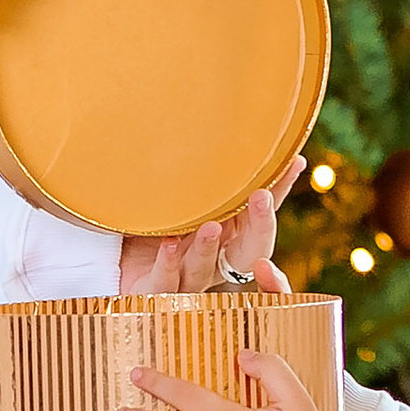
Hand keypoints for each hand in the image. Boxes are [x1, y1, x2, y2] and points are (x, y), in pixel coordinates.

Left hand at [118, 157, 302, 294]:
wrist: (115, 261)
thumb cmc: (155, 222)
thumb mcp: (181, 192)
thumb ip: (204, 172)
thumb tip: (223, 121)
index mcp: (226, 235)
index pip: (261, 213)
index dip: (280, 190)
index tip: (294, 161)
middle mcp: (213, 257)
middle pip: (249, 250)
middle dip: (260, 226)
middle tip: (261, 197)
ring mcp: (186, 276)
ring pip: (206, 268)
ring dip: (209, 247)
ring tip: (210, 226)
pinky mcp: (156, 289)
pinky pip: (166, 281)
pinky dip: (168, 263)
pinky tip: (169, 244)